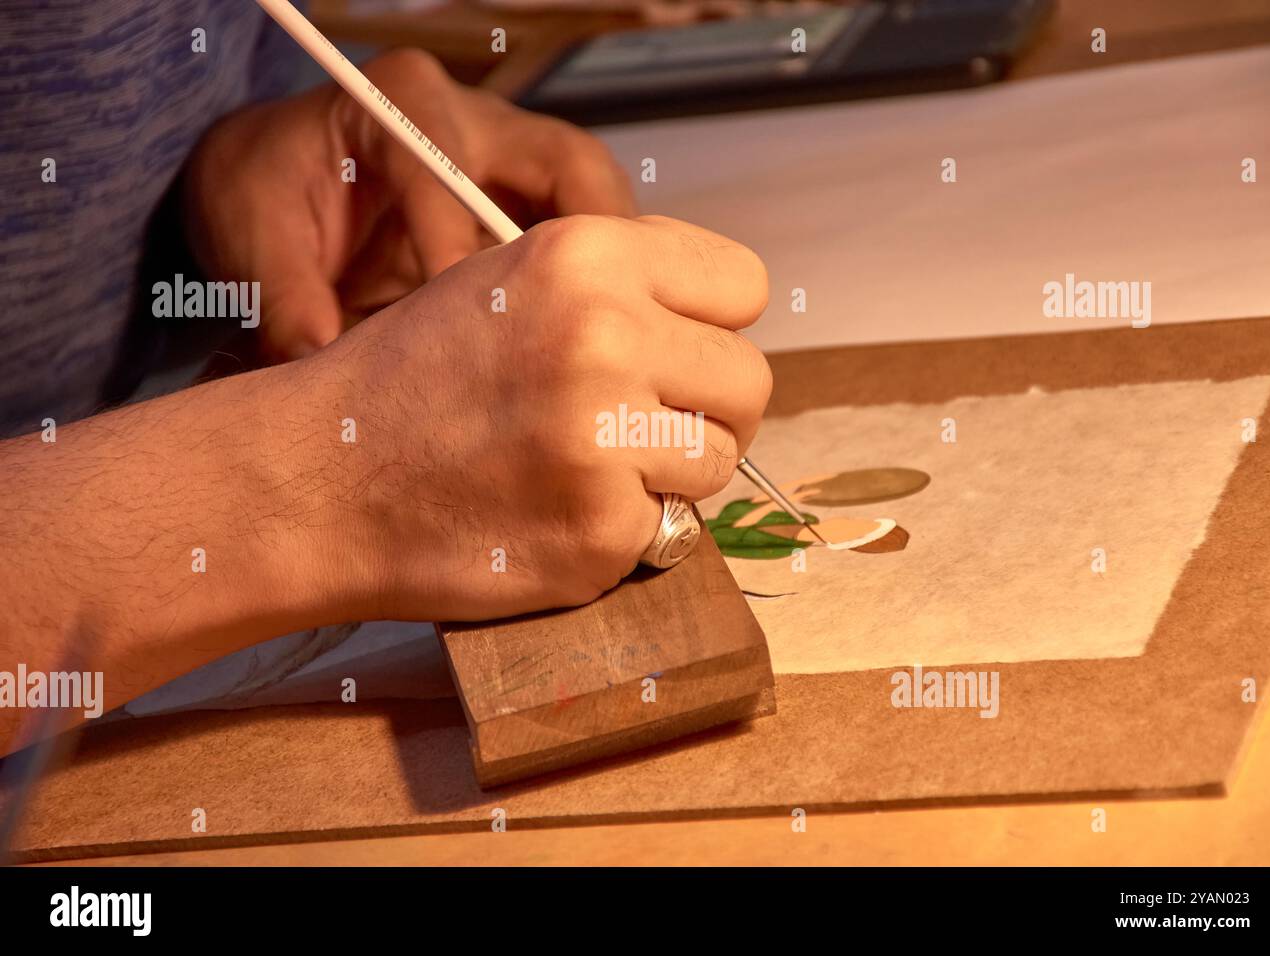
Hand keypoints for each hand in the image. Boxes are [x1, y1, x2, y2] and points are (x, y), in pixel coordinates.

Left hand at [183, 48, 635, 361]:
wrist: (270, 182)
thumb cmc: (262, 194)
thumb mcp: (249, 240)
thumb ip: (285, 302)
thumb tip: (323, 366)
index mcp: (400, 103)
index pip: (457, 183)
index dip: (462, 263)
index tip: (463, 337)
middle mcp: (472, 118)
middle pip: (573, 168)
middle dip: (597, 246)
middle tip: (596, 326)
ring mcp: (510, 159)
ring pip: (594, 201)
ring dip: (608, 271)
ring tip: (603, 344)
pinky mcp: (523, 203)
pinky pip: (580, 236)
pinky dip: (590, 285)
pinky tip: (577, 343)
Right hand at [302, 215, 770, 619]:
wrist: (319, 480)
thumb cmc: (410, 381)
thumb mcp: (509, 278)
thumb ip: (620, 284)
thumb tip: (716, 319)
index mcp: (586, 257)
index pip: (743, 285)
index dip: (712, 325)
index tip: (678, 353)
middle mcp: (603, 337)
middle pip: (748, 381)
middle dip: (704, 409)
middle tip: (639, 426)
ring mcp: (602, 439)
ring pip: (719, 460)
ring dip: (668, 474)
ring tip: (585, 468)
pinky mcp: (598, 530)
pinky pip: (669, 530)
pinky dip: (623, 531)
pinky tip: (554, 513)